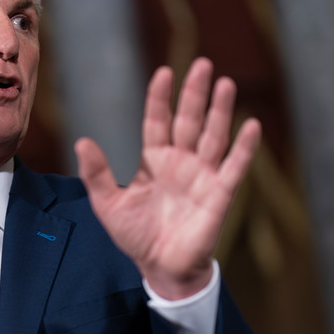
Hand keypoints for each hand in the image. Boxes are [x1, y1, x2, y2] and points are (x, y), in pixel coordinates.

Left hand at [76, 58, 259, 299]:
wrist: (160, 269)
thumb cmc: (136, 236)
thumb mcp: (108, 205)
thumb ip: (97, 174)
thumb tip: (82, 142)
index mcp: (154, 160)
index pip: (158, 121)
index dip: (160, 98)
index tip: (164, 73)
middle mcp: (181, 162)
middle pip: (190, 120)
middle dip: (195, 94)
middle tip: (203, 64)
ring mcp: (202, 176)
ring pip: (214, 136)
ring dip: (221, 111)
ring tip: (226, 83)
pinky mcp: (220, 195)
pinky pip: (234, 167)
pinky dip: (243, 147)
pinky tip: (250, 125)